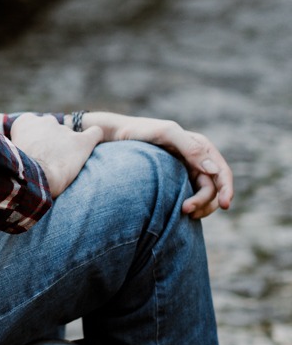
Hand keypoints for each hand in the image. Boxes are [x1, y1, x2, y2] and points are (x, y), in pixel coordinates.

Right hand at [10, 113, 101, 197]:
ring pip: (69, 134)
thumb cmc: (17, 170)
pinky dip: (94, 137)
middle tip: (49, 160)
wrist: (33, 179)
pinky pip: (95, 133)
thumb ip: (17, 147)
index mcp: (25, 122)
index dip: (34, 139)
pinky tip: (92, 145)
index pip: (32, 124)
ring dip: (68, 146)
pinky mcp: (81, 141)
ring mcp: (65, 130)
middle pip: (51, 128)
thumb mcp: (10, 154)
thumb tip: (21, 153)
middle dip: (51, 142)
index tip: (34, 151)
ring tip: (65, 164)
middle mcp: (46, 121)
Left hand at [80, 111, 233, 218]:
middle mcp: (197, 160)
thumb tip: (213, 171)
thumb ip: (190, 148)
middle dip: (206, 202)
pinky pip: (190, 198)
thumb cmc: (140, 131)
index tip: (226, 205)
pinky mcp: (175, 183)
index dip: (227, 189)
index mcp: (200, 147)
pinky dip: (191, 207)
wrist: (116, 136)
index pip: (222, 172)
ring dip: (200, 207)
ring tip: (183, 213)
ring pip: (204, 196)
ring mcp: (186, 173)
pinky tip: (181, 213)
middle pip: (214, 188)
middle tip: (187, 211)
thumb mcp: (166, 134)